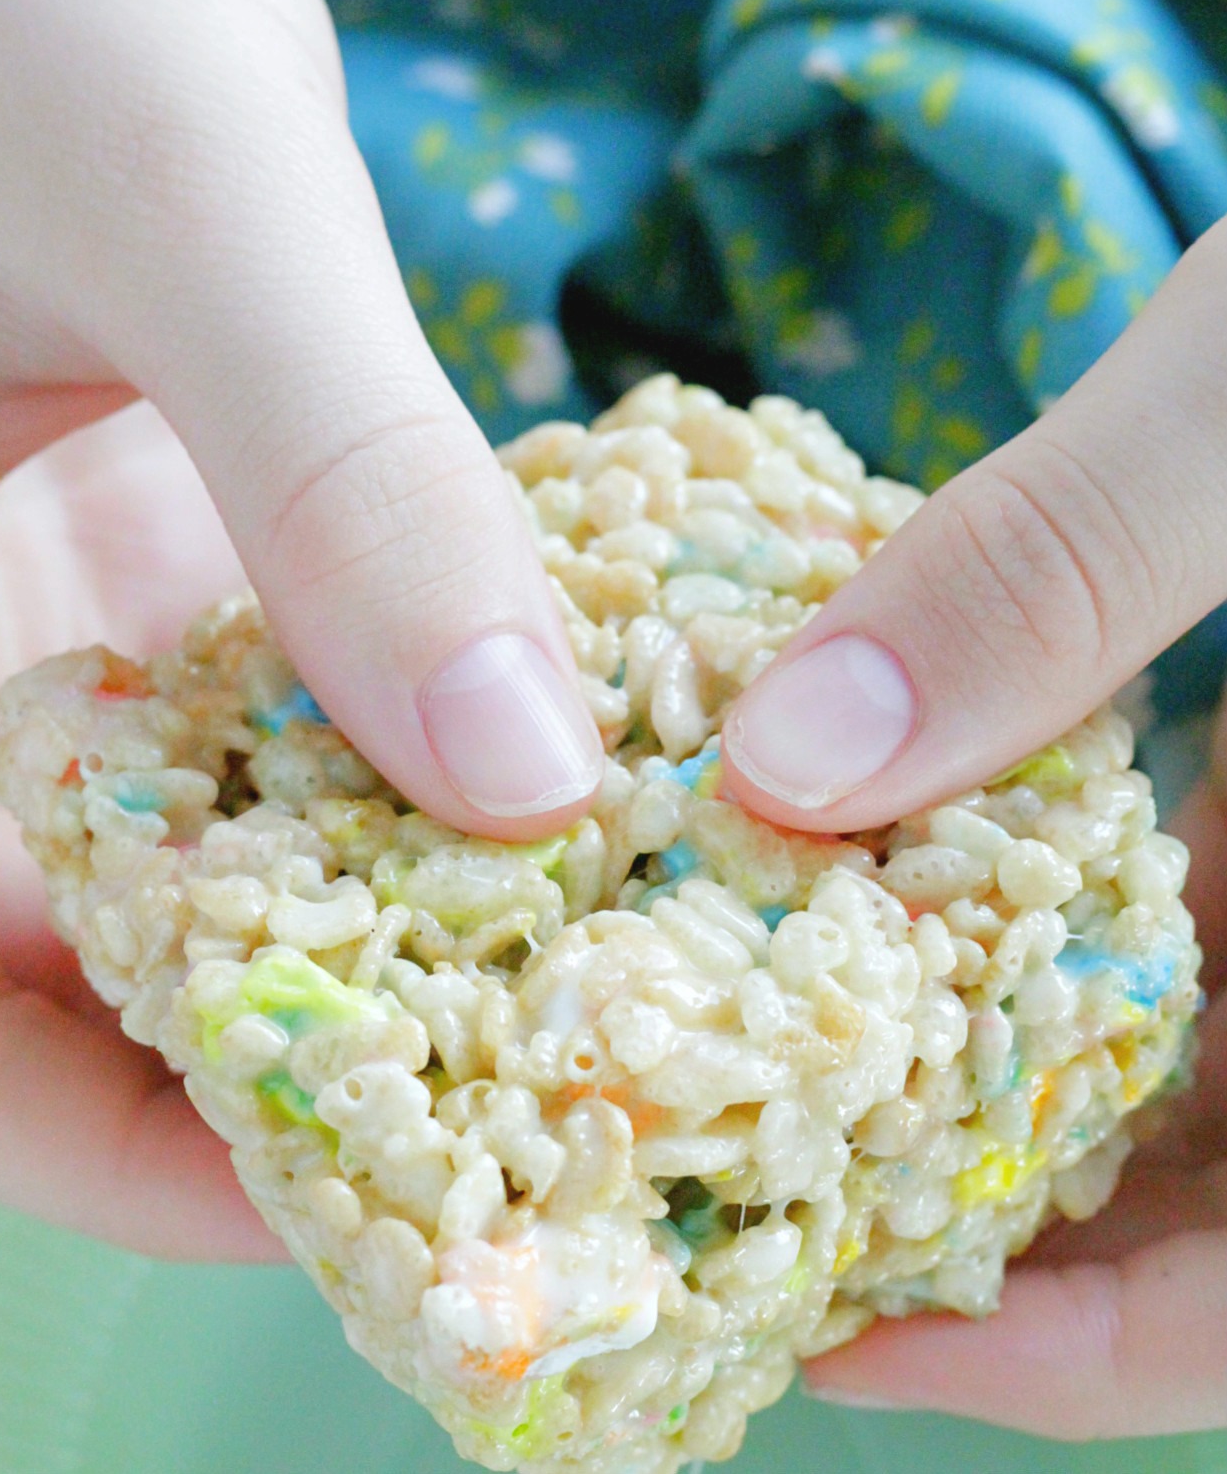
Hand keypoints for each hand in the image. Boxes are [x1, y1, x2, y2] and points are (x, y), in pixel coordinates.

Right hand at [0, 0, 599, 1256]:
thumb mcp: (169, 193)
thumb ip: (335, 475)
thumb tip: (522, 770)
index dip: (128, 1145)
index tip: (368, 1197)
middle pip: (118, 956)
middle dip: (321, 1045)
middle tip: (557, 1105)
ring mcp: (82, 596)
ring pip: (239, 824)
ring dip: (412, 889)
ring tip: (620, 958)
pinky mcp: (201, 517)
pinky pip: (320, 674)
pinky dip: (441, 722)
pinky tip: (591, 747)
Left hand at [721, 221, 1226, 1433]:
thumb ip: (1064, 572)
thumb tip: (789, 756)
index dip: (1087, 1352)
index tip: (854, 1336)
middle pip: (1209, 1186)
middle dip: (995, 1214)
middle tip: (745, 1188)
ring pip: (1169, 1052)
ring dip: (976, 1061)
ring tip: (759, 1044)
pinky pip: (1152, 914)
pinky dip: (1010, 914)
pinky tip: (865, 866)